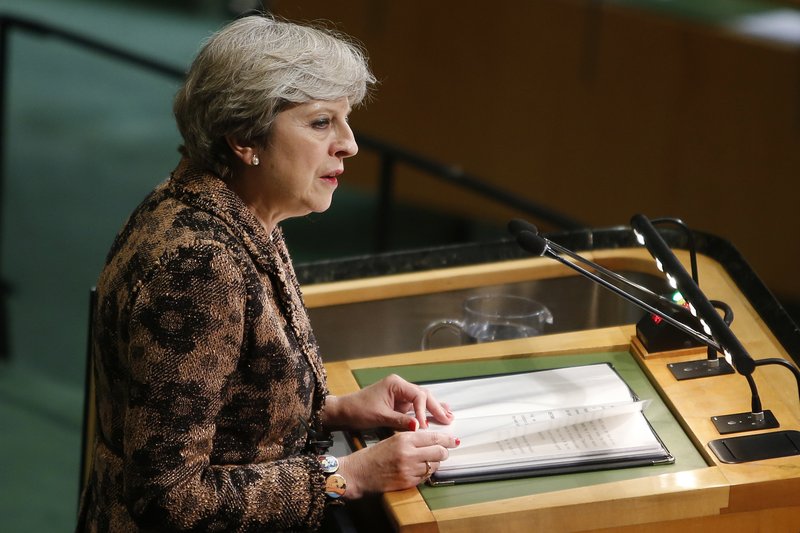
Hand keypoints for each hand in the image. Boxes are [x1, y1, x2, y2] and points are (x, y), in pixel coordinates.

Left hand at [323, 374, 453, 431]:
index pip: (417, 395)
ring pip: (422, 400)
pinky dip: (426, 411)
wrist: (345, 411)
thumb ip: (400, 421)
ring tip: (449, 417)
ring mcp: (400, 394)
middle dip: (436, 408)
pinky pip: (416, 406)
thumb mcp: (380, 416)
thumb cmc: (358, 410)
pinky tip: (438, 414)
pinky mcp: (399, 403)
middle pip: (423, 395)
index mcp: (396, 384)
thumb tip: (418, 427)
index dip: (423, 410)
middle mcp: (400, 386)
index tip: (425, 425)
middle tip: (448, 419)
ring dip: (434, 409)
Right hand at [337, 430, 458, 498]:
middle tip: (442, 451)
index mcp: (405, 439)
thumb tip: (433, 439)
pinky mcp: (408, 482)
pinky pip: (425, 477)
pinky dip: (424, 473)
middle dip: (443, 452)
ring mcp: (409, 470)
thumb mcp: (394, 439)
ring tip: (424, 461)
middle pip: (439, 452)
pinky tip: (416, 470)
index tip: (454, 440)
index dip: (447, 439)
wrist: (359, 472)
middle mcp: (409, 454)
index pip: (434, 437)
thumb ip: (413, 439)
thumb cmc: (374, 454)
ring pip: (434, 466)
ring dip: (433, 463)